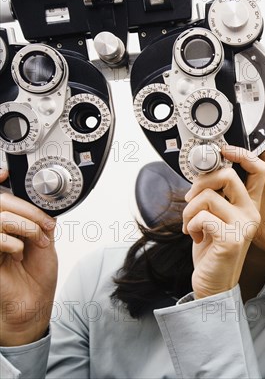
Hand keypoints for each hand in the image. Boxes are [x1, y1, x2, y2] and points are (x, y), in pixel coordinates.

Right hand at [0, 168, 57, 345]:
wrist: (32, 306)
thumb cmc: (37, 279)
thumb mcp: (45, 243)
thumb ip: (40, 223)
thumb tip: (44, 206)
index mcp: (9, 226)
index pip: (1, 199)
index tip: (5, 172)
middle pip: (2, 203)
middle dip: (29, 211)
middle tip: (45, 226)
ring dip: (25, 225)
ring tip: (36, 241)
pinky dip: (12, 241)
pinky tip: (18, 253)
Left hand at [182, 146, 264, 298]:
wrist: (213, 284)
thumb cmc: (212, 252)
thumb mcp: (215, 219)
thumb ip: (216, 198)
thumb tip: (202, 175)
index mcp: (248, 206)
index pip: (258, 170)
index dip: (242, 154)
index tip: (224, 150)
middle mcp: (250, 213)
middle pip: (228, 175)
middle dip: (201, 182)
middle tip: (191, 198)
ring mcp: (243, 226)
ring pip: (208, 197)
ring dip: (189, 210)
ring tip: (190, 225)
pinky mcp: (231, 239)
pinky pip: (202, 217)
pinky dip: (190, 225)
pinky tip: (194, 236)